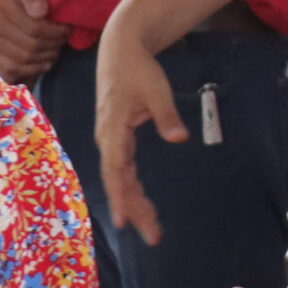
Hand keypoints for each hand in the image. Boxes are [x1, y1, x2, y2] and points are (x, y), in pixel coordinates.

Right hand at [0, 0, 63, 84]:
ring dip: (45, 58)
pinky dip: (31, 68)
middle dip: (53, 45)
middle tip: (62, 39)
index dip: (56, 32)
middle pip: (30, 47)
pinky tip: (42, 60)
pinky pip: (11, 69)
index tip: (66, 27)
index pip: (35, 29)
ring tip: (54, 48)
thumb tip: (40, 12)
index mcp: (1, 4)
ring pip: (23, 61)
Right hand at [93, 33, 180, 245]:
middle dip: (134, 210)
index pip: (116, 170)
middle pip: (118, 181)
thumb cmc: (137, 68)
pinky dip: (133, 188)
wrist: (120, 50)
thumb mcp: (156, 89)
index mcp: (113, 129)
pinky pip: (124, 169)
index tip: (124, 222)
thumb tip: (179, 137)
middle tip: (153, 237)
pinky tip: (144, 204)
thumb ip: (166, 115)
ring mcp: (111, 140)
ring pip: (121, 178)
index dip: (120, 197)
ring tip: (153, 228)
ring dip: (135, 202)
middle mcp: (108, 139)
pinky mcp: (117, 138)